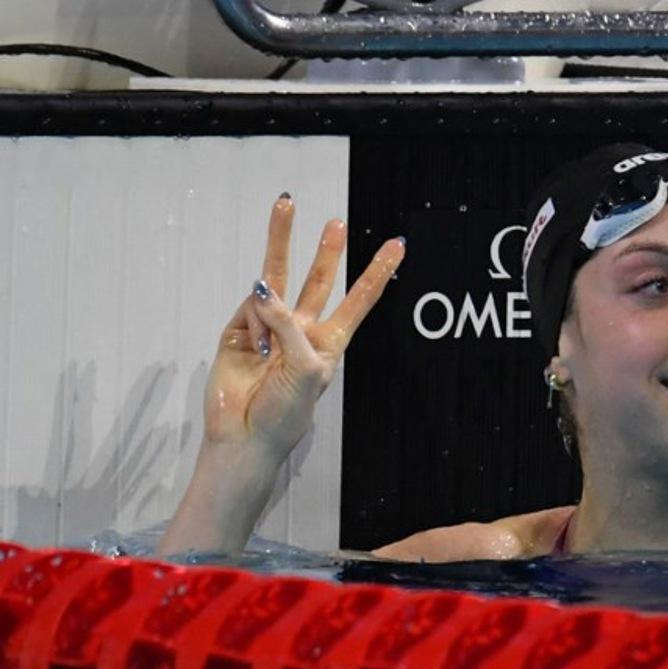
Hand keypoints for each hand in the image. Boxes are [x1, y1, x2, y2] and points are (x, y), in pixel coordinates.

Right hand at [205, 194, 405, 460]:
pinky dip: (255, 319)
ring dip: (282, 239)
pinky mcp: (239, 330)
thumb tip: (263, 289)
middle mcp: (301, 331)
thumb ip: (290, 324)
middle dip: (327, 251)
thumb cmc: (285, 411)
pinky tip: (255, 347)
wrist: (244, 436)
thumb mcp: (307, 368)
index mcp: (328, 342)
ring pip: (277, 277)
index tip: (398, 246)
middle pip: (318, 281)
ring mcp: (269, 329)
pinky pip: (251, 307)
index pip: (359, 300)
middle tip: (337, 222)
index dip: (378, 273)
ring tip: (287, 203)